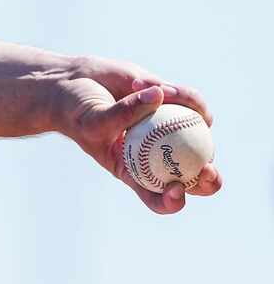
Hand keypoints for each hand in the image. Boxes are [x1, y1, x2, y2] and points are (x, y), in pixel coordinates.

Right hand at [54, 56, 222, 213]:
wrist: (73, 84)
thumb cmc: (76, 112)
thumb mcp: (93, 121)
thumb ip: (122, 114)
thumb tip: (159, 97)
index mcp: (135, 172)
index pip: (159, 197)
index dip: (173, 201)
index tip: (175, 188)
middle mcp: (157, 154)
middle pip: (193, 175)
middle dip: (209, 178)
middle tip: (208, 167)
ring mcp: (169, 130)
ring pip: (199, 132)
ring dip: (188, 111)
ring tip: (158, 91)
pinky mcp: (173, 103)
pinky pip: (191, 102)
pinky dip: (175, 92)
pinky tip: (140, 83)